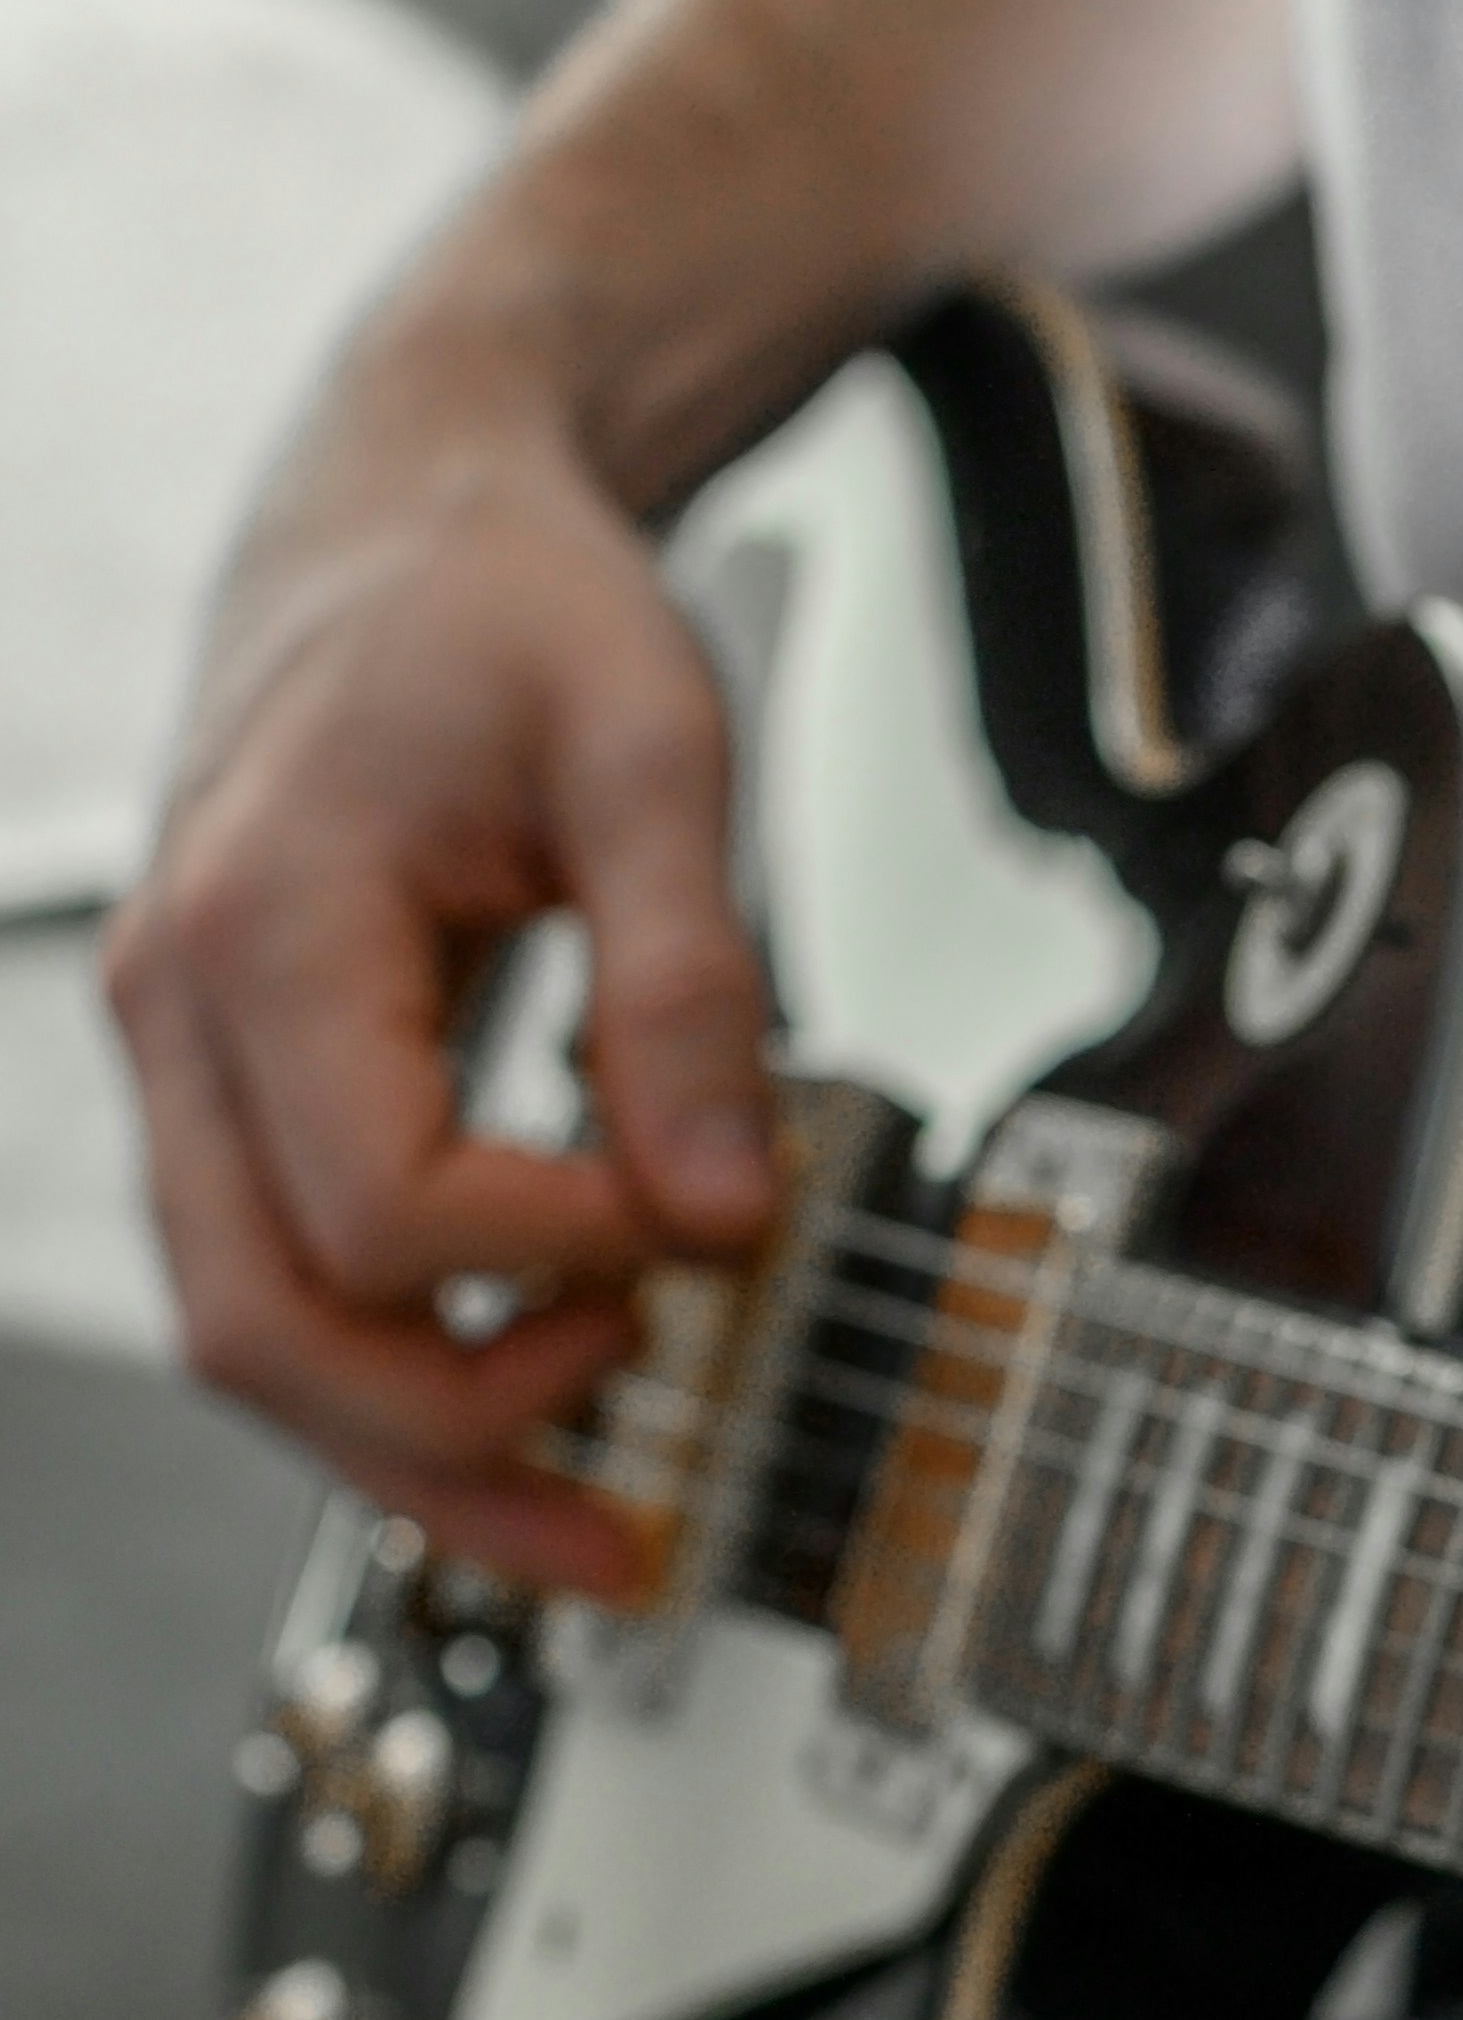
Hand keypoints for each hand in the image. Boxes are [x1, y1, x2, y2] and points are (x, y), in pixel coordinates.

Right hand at [106, 326, 776, 1596]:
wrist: (410, 506)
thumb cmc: (512, 597)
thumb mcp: (652, 747)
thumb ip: (690, 982)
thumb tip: (725, 1208)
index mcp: (266, 918)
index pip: (387, 1203)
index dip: (562, 1256)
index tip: (709, 1219)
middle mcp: (180, 1006)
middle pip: (261, 1326)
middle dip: (455, 1436)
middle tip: (643, 1468)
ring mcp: (185, 1054)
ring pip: (248, 1337)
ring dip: (418, 1450)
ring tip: (603, 1512)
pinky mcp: (231, 1082)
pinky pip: (279, 1274)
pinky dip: (397, 1369)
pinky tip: (532, 1404)